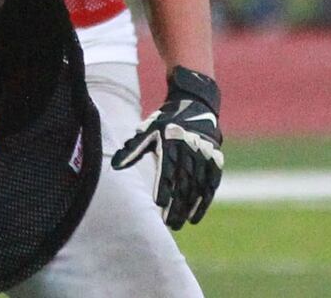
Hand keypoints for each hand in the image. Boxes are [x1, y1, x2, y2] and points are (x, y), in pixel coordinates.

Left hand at [109, 66, 223, 229]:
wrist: (195, 105)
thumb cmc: (164, 122)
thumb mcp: (147, 130)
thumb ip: (132, 149)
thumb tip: (114, 166)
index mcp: (171, 139)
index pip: (167, 167)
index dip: (164, 186)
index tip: (158, 204)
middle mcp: (190, 147)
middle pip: (184, 181)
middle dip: (177, 204)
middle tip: (168, 224)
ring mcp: (206, 154)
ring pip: (198, 186)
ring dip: (189, 207)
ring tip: (178, 224)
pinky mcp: (216, 160)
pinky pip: (211, 185)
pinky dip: (204, 202)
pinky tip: (195, 217)